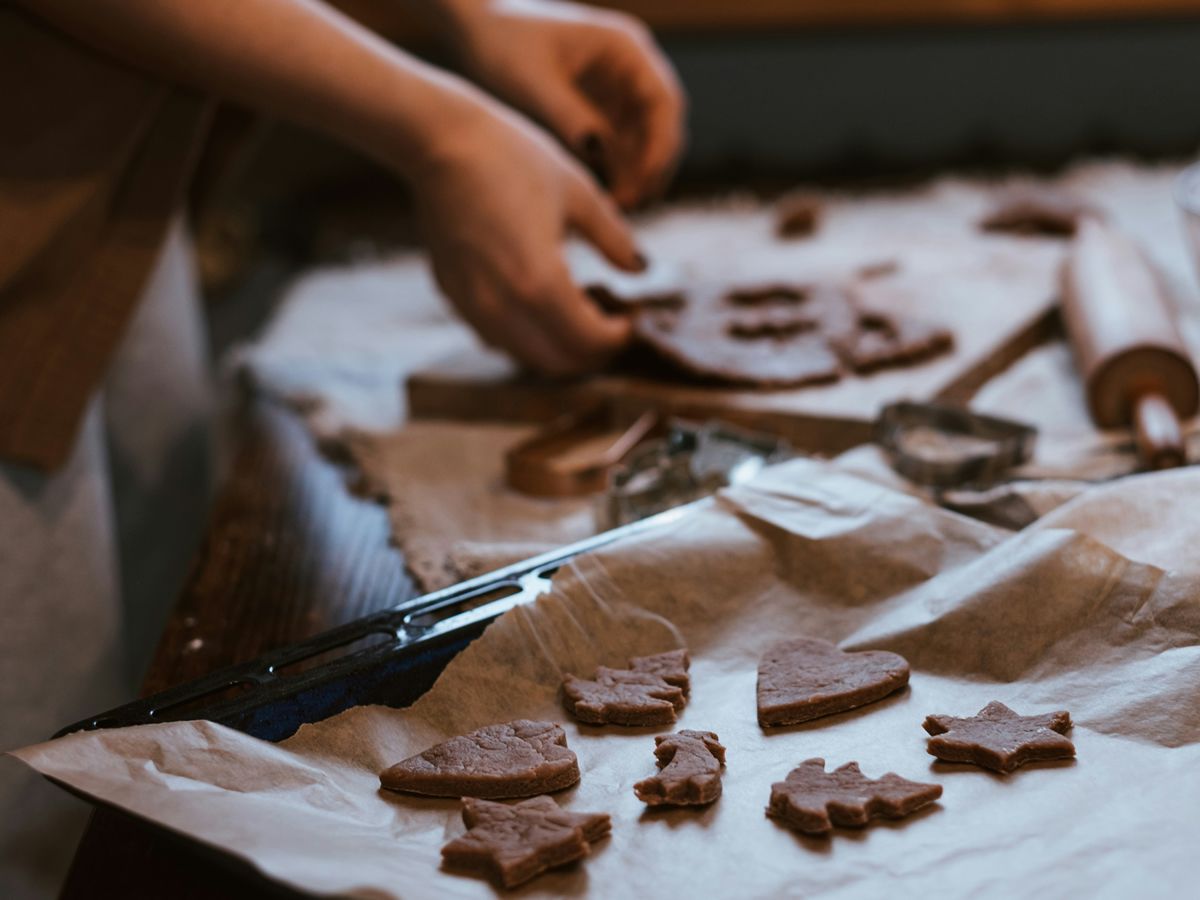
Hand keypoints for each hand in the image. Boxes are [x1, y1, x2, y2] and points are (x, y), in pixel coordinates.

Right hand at [410, 94, 643, 375]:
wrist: (439, 141)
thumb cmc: (511, 156)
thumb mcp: (578, 193)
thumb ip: (614, 239)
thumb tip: (642, 268)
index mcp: (541, 283)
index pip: (590, 342)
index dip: (619, 337)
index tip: (633, 319)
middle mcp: (503, 307)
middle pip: (559, 362)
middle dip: (591, 351)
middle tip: (611, 326)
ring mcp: (471, 305)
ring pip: (525, 355)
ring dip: (557, 346)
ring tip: (579, 315)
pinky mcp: (451, 295)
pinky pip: (495, 335)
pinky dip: (525, 333)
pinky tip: (539, 302)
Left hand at [439, 0, 685, 208]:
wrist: (473, 30)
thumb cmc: (502, 43)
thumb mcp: (534, 84)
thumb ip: (570, 118)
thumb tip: (601, 155)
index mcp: (624, 47)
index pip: (663, 101)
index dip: (660, 145)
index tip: (643, 181)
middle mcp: (628, 67)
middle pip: (661, 125)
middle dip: (650, 166)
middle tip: (628, 204)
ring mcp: (616, 89)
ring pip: (642, 140)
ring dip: (634, 174)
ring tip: (614, 207)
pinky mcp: (598, 109)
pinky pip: (618, 146)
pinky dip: (615, 171)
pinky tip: (602, 196)